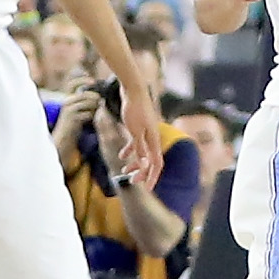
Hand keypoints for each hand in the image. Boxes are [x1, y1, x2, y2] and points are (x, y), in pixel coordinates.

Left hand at [112, 72, 165, 186]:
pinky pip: (136, 143)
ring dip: (135, 163)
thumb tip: (146, 165)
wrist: (132, 89)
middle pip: (150, 160)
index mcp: (153, 139)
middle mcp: (152, 137)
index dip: (153, 176)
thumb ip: (140, 149)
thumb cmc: (134, 109)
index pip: (156, 163)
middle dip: (142, 172)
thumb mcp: (135, 131)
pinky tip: (121, 155)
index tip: (148, 189)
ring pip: (143, 152)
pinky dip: (130, 150)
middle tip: (132, 182)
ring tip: (124, 172)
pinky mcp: (139, 126)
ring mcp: (146, 132)